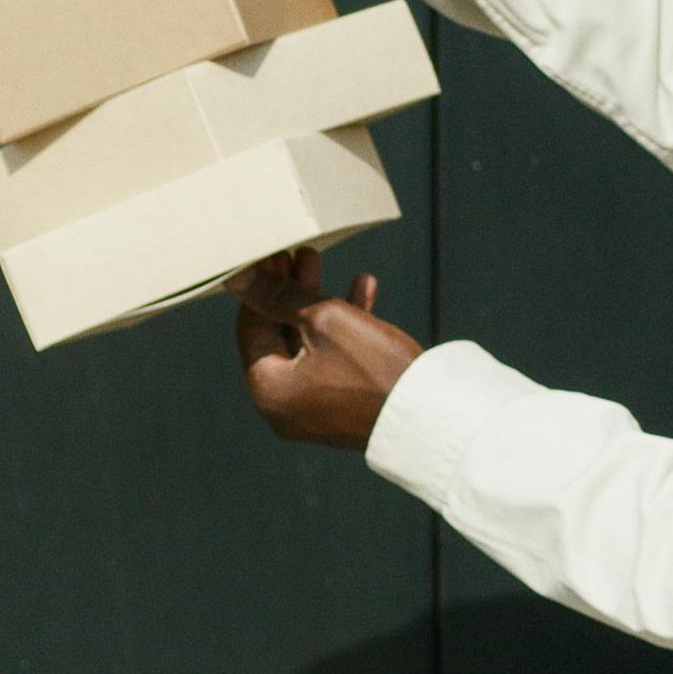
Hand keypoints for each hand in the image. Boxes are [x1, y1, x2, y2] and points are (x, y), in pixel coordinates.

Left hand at [232, 245, 421, 450]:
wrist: (431, 419)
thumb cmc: (374, 369)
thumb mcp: (324, 320)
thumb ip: (279, 296)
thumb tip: (241, 279)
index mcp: (268, 390)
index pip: (251, 326)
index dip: (263, 286)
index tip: (277, 254)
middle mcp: (283, 407)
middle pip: (279, 335)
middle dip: (295, 291)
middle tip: (304, 255)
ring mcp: (313, 412)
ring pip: (309, 346)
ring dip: (322, 304)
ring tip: (336, 267)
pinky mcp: (343, 410)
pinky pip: (333, 363)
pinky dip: (344, 331)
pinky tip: (364, 291)